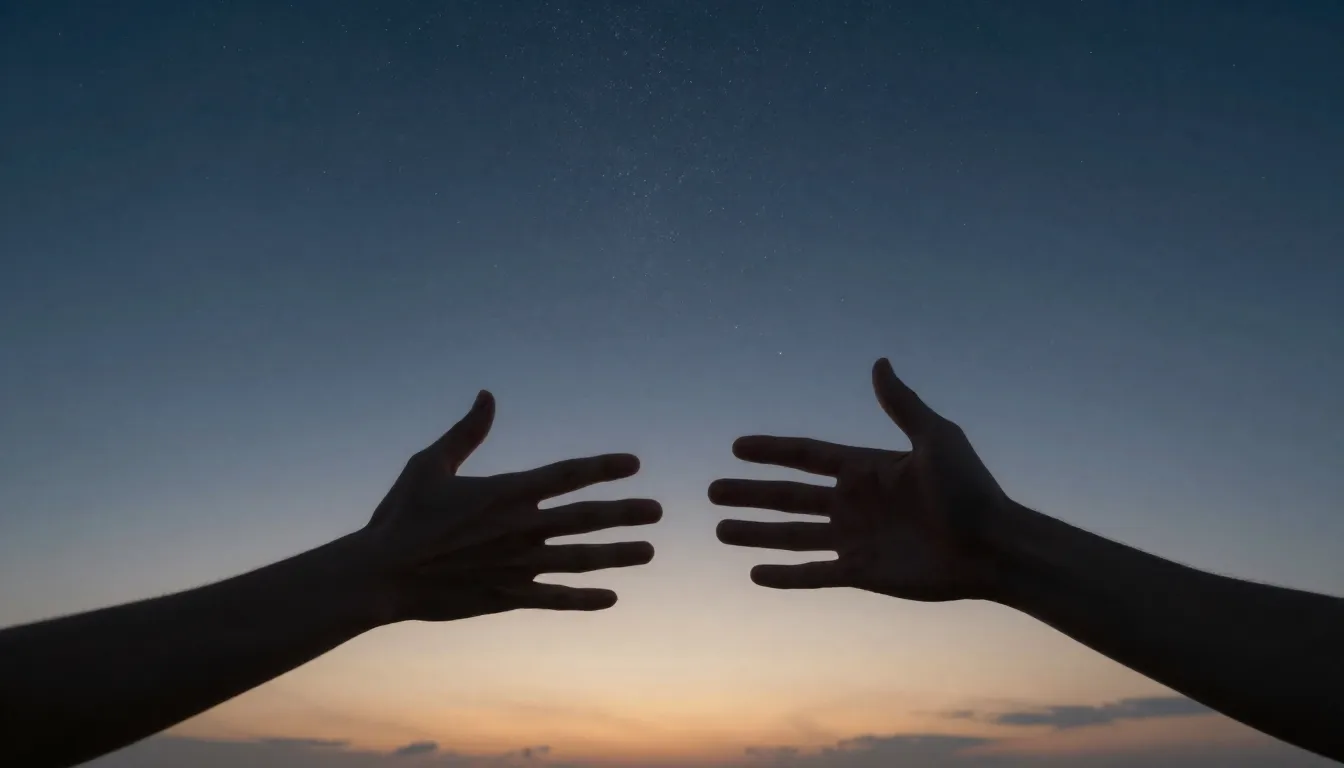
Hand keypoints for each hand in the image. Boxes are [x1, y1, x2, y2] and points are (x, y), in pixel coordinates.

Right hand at [353, 390, 660, 623]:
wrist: (381, 574)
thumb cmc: (401, 515)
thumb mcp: (430, 464)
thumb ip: (466, 432)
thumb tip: (487, 395)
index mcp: (505, 492)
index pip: (567, 475)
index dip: (603, 468)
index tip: (633, 464)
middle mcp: (520, 528)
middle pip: (586, 518)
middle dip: (626, 513)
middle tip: (658, 511)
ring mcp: (517, 565)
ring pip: (580, 559)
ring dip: (618, 555)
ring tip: (649, 552)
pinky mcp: (507, 596)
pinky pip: (555, 599)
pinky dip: (584, 599)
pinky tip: (610, 598)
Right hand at [711, 358, 1013, 601]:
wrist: (994, 547)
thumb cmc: (971, 490)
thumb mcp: (936, 438)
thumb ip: (901, 404)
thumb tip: (878, 362)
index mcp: (867, 468)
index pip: (807, 456)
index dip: (771, 451)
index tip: (736, 446)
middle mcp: (854, 503)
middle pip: (789, 496)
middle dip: (750, 494)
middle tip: (711, 490)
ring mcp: (856, 540)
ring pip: (792, 536)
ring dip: (755, 533)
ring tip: (719, 530)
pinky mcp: (862, 574)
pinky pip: (813, 574)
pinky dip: (785, 576)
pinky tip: (755, 575)